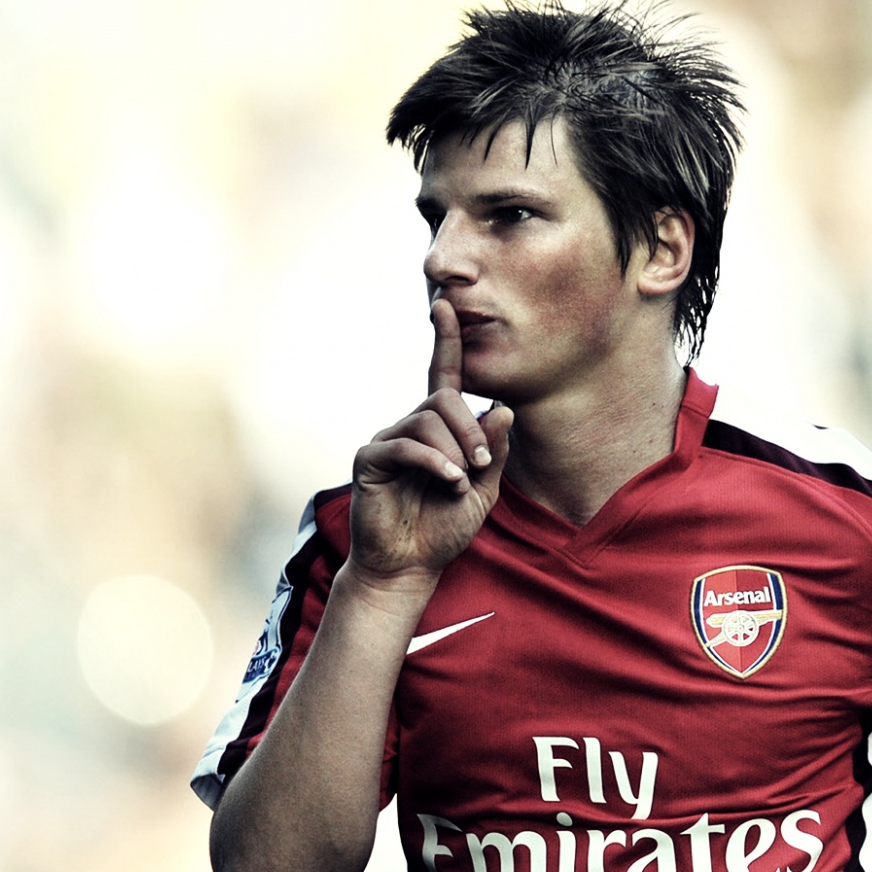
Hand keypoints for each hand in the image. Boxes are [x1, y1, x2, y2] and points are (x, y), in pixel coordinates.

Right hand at [347, 300, 512, 587]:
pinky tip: (448, 482)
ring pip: (427, 420)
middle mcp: (412, 426)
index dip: (445, 341)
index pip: (444, 376)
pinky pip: (404, 444)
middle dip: (469, 429)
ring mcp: (389, 440)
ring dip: (454, 450)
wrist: (411, 566)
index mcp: (440, 429)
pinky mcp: (370, 459)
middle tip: (481, 463)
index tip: (444, 305)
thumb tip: (501, 408)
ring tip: (460, 482)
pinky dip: (432, 462)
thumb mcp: (483, 491)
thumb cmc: (444, 528)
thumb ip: (494, 452)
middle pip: (443, 399)